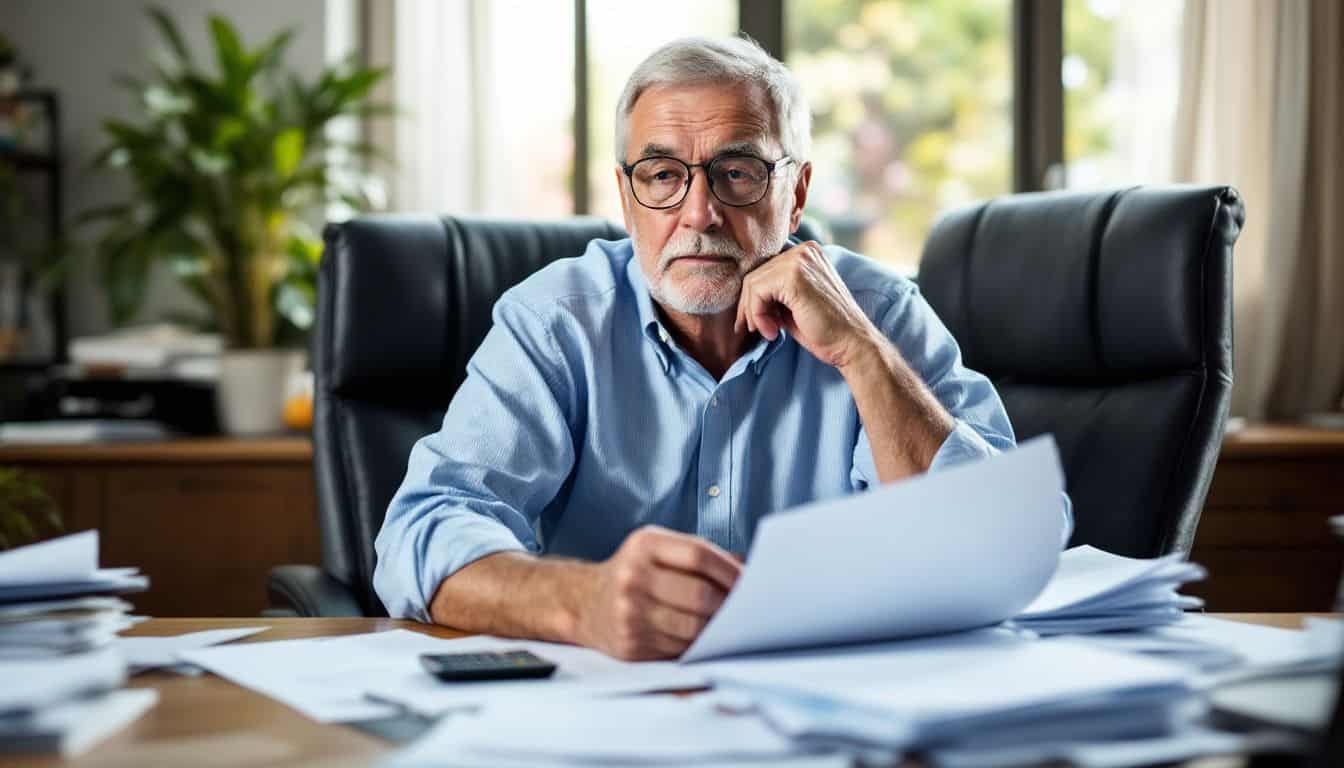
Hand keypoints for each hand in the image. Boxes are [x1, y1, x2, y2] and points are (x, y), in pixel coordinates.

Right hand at [574, 526, 740, 659]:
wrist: (585, 602)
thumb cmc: (636, 573)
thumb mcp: (659, 549)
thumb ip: (700, 555)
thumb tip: (748, 572)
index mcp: (644, 545)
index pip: (699, 555)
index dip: (730, 571)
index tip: (750, 583)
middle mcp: (633, 577)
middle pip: (699, 595)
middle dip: (728, 605)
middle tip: (744, 610)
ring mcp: (629, 613)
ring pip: (693, 628)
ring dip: (716, 629)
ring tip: (725, 625)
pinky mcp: (631, 645)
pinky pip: (679, 650)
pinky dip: (697, 646)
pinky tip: (701, 638)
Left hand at [734, 241, 881, 367]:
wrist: (852, 344)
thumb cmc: (826, 329)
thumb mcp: (794, 304)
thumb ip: (775, 294)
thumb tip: (744, 298)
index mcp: (807, 253)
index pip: (766, 269)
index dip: (754, 297)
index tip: (752, 322)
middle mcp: (804, 250)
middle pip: (757, 274)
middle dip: (749, 306)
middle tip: (753, 330)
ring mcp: (799, 260)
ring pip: (753, 283)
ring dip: (753, 313)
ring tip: (767, 332)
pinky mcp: (793, 276)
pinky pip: (757, 292)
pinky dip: (757, 315)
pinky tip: (773, 332)